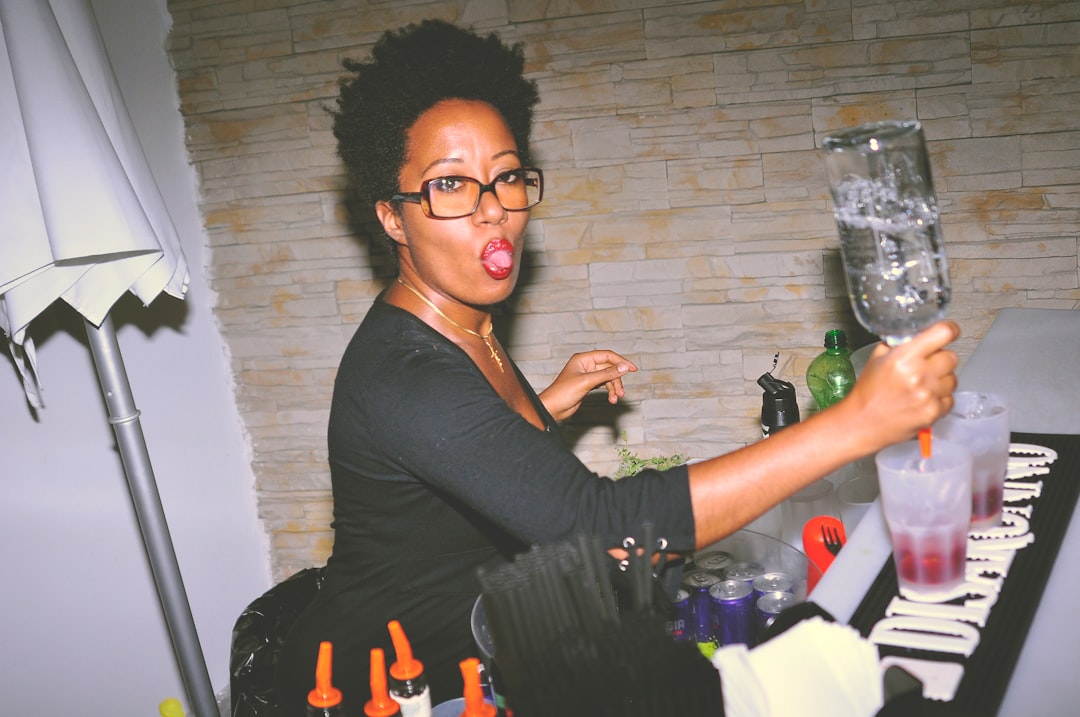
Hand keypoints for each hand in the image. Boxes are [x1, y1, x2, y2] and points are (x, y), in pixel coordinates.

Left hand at [539, 350, 637, 421]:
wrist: (552, 408)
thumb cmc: (563, 393)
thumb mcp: (587, 382)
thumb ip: (607, 374)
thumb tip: (624, 367)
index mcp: (583, 359)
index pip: (607, 356)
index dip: (621, 361)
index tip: (633, 369)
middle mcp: (586, 365)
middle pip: (609, 368)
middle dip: (617, 380)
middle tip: (622, 392)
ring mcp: (587, 375)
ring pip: (608, 378)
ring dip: (613, 388)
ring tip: (615, 399)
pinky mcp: (588, 385)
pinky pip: (604, 385)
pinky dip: (609, 391)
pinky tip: (611, 399)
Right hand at [841, 320, 960, 450]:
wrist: (862, 422)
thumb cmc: (868, 392)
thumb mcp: (877, 358)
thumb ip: (900, 344)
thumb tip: (920, 335)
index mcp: (903, 357)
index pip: (943, 333)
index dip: (950, 330)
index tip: (950, 331)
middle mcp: (918, 375)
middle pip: (951, 357)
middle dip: (941, 359)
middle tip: (926, 365)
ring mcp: (928, 395)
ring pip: (953, 379)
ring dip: (941, 380)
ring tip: (921, 386)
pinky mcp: (934, 412)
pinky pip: (950, 398)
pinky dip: (939, 399)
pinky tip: (922, 400)